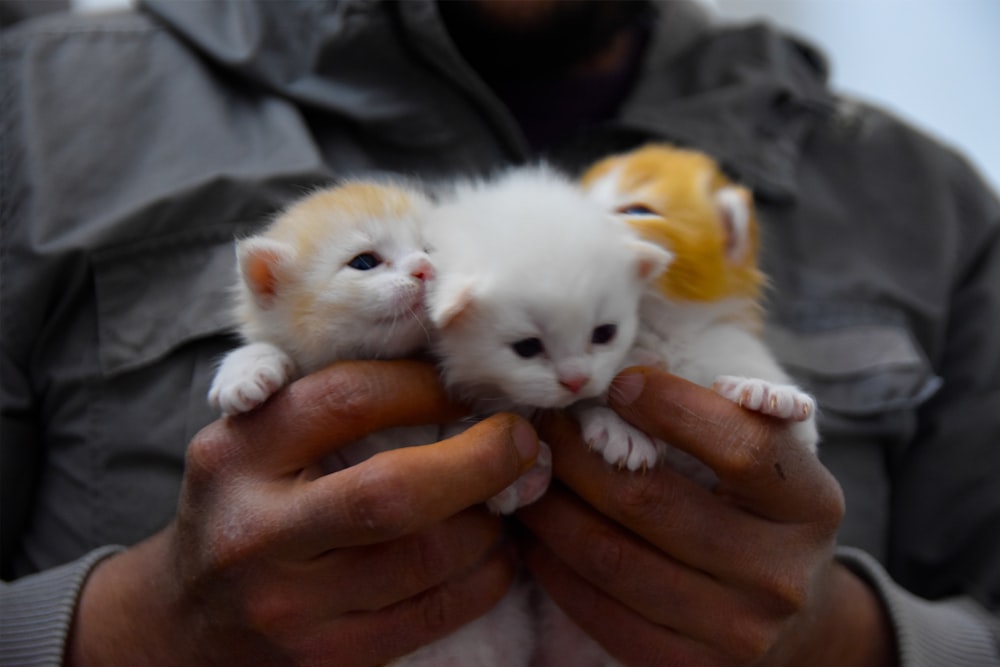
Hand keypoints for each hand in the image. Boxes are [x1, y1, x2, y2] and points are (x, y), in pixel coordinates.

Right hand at [67, 360, 539, 665]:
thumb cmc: (241, 507)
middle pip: (395, 491)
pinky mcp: (327, 658)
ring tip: (510, 496)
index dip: (426, 387)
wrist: (185, 620)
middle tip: (523, 440)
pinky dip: (484, 577)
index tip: (468, 385)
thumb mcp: (252, 443)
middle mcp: (258, 532)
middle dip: (481, 459)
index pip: (349, 401)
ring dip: (491, 521)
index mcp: (239, 454)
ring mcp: (291, 606)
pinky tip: (496, 553)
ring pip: (427, 558)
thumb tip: (445, 373)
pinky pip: (433, 614)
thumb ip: (323, 406)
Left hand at [517, 367, 896, 666]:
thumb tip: (624, 383)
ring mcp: (736, 631)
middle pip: (652, 502)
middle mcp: (779, 574)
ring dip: (552, 509)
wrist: (792, 619)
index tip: (620, 384)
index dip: (672, 407)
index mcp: (809, 504)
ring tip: (530, 476)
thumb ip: (720, 417)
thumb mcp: (771, 462)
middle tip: (546, 427)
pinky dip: (555, 567)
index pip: (742, 447)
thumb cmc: (761, 513)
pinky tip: (537, 534)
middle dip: (580, 455)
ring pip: (611, 557)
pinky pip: (599, 611)